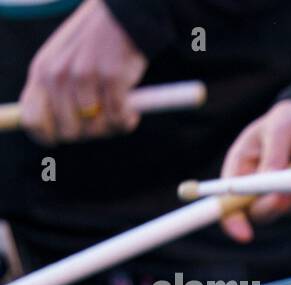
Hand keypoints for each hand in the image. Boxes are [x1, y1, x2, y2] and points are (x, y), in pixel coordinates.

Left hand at [19, 0, 147, 144]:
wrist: (122, 17)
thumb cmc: (94, 44)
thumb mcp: (62, 62)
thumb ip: (53, 91)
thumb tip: (56, 130)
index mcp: (41, 72)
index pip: (32, 121)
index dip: (49, 136)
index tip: (71, 135)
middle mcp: (57, 75)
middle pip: (69, 131)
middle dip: (90, 133)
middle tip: (103, 120)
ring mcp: (83, 76)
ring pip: (97, 128)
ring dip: (113, 126)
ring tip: (120, 110)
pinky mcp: (110, 78)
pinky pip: (119, 118)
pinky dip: (128, 119)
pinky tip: (132, 108)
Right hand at [218, 100, 290, 242]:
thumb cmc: (287, 120)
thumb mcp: (278, 130)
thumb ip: (273, 155)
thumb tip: (270, 181)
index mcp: (239, 170)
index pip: (228, 204)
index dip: (232, 222)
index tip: (244, 235)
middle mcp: (256, 187)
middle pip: (261, 213)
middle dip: (277, 204)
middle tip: (288, 192)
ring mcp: (280, 193)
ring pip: (290, 207)